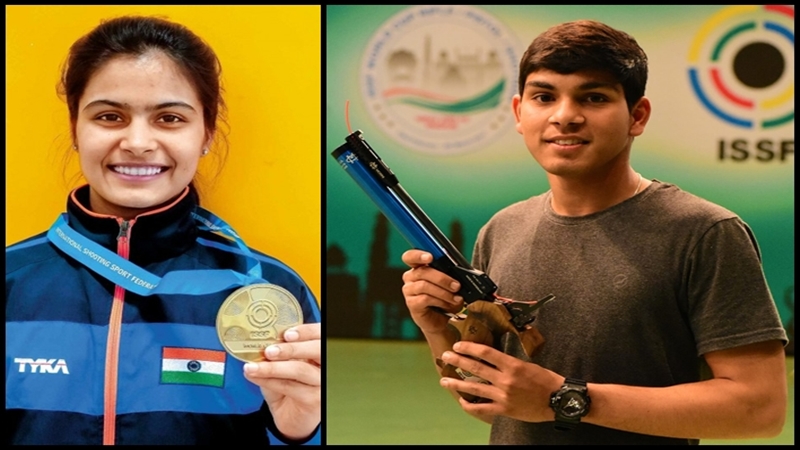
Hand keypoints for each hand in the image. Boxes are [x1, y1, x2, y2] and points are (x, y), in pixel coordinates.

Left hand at [243, 322, 320, 439]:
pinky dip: (269, 381)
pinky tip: (255, 377)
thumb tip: (259, 343)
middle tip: (269, 351)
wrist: (293, 417)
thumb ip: (278, 354)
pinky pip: (289, 387)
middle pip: (317, 350)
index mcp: (319, 351)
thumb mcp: (284, 366)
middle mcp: (325, 365)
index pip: (320, 335)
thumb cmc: (290, 387)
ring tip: (253, 367)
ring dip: (273, 367)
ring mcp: (322, 383)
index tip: (287, 334)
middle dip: (292, 348)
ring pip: (300, 370)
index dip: (306, 332)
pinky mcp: (314, 399)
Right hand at [401, 249, 464, 334]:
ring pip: (424, 286)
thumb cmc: (444, 297)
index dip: (418, 255)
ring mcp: (409, 290)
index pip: (410, 256)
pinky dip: (440, 302)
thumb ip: (451, 273)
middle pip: (422, 272)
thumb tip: (463, 271)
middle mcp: (410, 277)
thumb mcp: (450, 283)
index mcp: (419, 267)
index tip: (430, 257)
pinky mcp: (411, 303)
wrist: (440, 319)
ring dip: (444, 292)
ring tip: (456, 298)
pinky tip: (447, 305)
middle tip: (457, 285)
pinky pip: (425, 299)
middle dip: (442, 278)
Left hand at [438, 340, 563, 422]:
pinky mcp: (504, 409)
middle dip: (458, 361)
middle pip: (475, 368)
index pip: (485, 352)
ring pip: (474, 388)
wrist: (559, 399)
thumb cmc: (546, 380)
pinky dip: (470, 405)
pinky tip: (462, 401)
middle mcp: (505, 379)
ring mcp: (503, 396)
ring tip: (444, 380)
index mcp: (512, 365)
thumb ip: (508, 362)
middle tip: (446, 356)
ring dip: (457, 384)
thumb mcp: (527, 364)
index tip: (458, 345)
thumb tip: (490, 357)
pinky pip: (482, 408)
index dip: (469, 348)